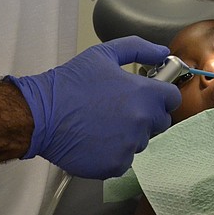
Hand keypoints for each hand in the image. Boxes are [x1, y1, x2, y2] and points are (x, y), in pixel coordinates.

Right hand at [5, 36, 181, 178]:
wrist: (41, 114)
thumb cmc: (70, 83)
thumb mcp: (104, 54)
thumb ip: (139, 49)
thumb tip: (162, 52)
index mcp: (144, 94)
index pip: (172, 98)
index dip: (160, 95)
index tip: (147, 94)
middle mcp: (142, 122)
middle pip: (160, 122)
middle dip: (146, 115)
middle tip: (120, 108)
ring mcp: (130, 146)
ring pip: (140, 141)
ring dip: (128, 134)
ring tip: (102, 123)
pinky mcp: (116, 165)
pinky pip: (124, 159)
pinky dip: (113, 152)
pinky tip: (95, 139)